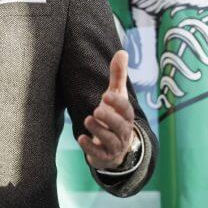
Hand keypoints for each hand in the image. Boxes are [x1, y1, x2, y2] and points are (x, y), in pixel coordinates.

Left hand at [77, 50, 134, 169]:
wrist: (116, 146)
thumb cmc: (114, 115)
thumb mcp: (116, 95)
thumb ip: (118, 75)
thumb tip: (122, 51)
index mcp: (125, 116)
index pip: (126, 109)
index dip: (118, 103)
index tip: (106, 94)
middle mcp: (123, 131)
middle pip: (120, 126)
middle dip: (109, 118)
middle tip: (96, 110)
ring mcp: (114, 145)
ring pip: (110, 140)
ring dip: (99, 130)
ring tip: (87, 119)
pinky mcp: (104, 156)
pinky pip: (99, 153)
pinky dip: (90, 147)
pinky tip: (81, 138)